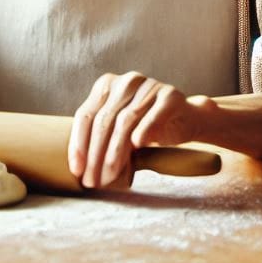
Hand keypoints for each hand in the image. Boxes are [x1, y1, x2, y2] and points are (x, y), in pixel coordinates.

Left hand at [68, 72, 216, 188]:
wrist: (185, 120)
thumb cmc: (146, 127)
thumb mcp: (119, 131)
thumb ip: (100, 140)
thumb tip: (80, 170)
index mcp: (106, 85)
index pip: (85, 116)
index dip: (78, 145)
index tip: (77, 170)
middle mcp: (125, 81)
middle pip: (103, 120)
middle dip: (96, 155)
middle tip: (94, 181)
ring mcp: (148, 85)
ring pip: (125, 120)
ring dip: (116, 153)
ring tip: (111, 176)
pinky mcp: (170, 95)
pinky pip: (154, 114)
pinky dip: (144, 130)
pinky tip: (138, 147)